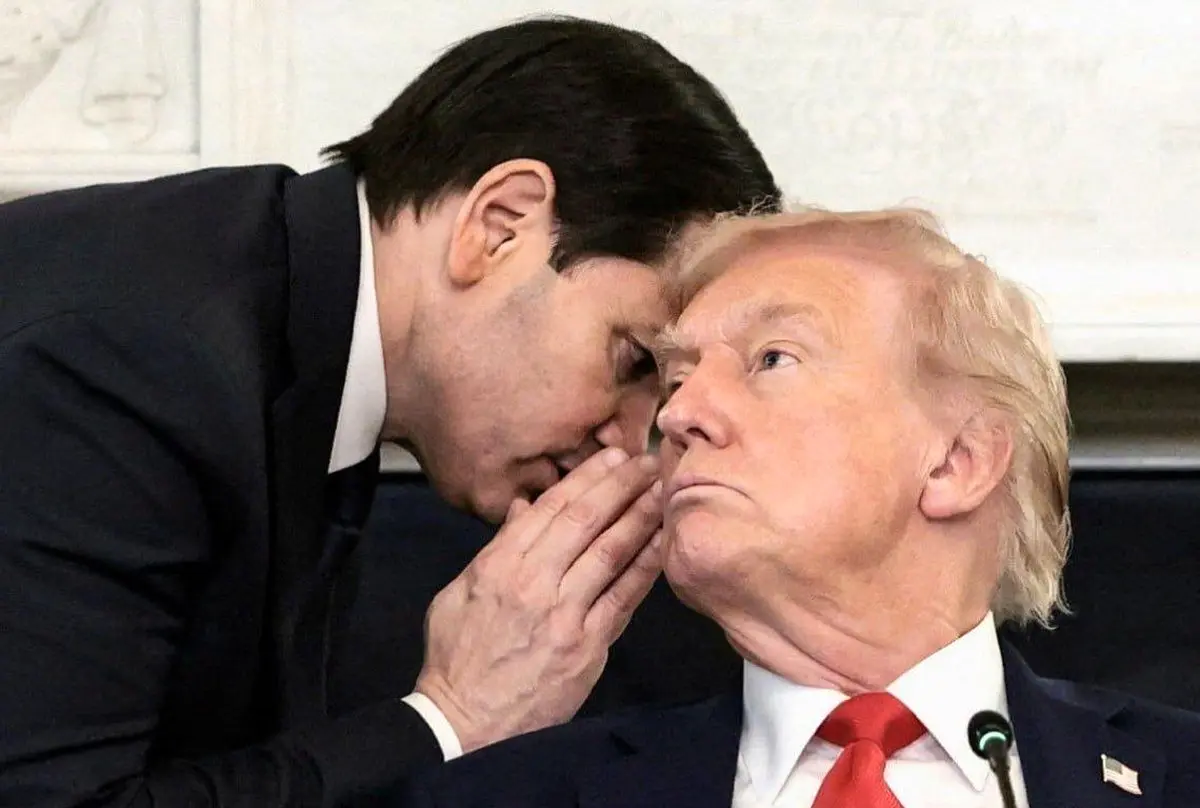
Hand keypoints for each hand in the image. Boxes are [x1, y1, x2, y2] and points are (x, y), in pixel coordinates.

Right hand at [414, 447, 663, 753]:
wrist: (464, 724)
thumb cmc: (458, 658)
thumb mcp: (460, 592)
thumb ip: (498, 548)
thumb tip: (526, 508)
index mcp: (499, 566)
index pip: (551, 509)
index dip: (587, 478)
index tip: (611, 457)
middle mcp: (533, 584)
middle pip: (586, 522)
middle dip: (621, 486)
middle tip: (648, 462)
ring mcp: (563, 615)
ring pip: (610, 554)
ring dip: (640, 518)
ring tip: (662, 492)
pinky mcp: (587, 647)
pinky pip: (623, 599)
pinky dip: (644, 568)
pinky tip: (661, 544)